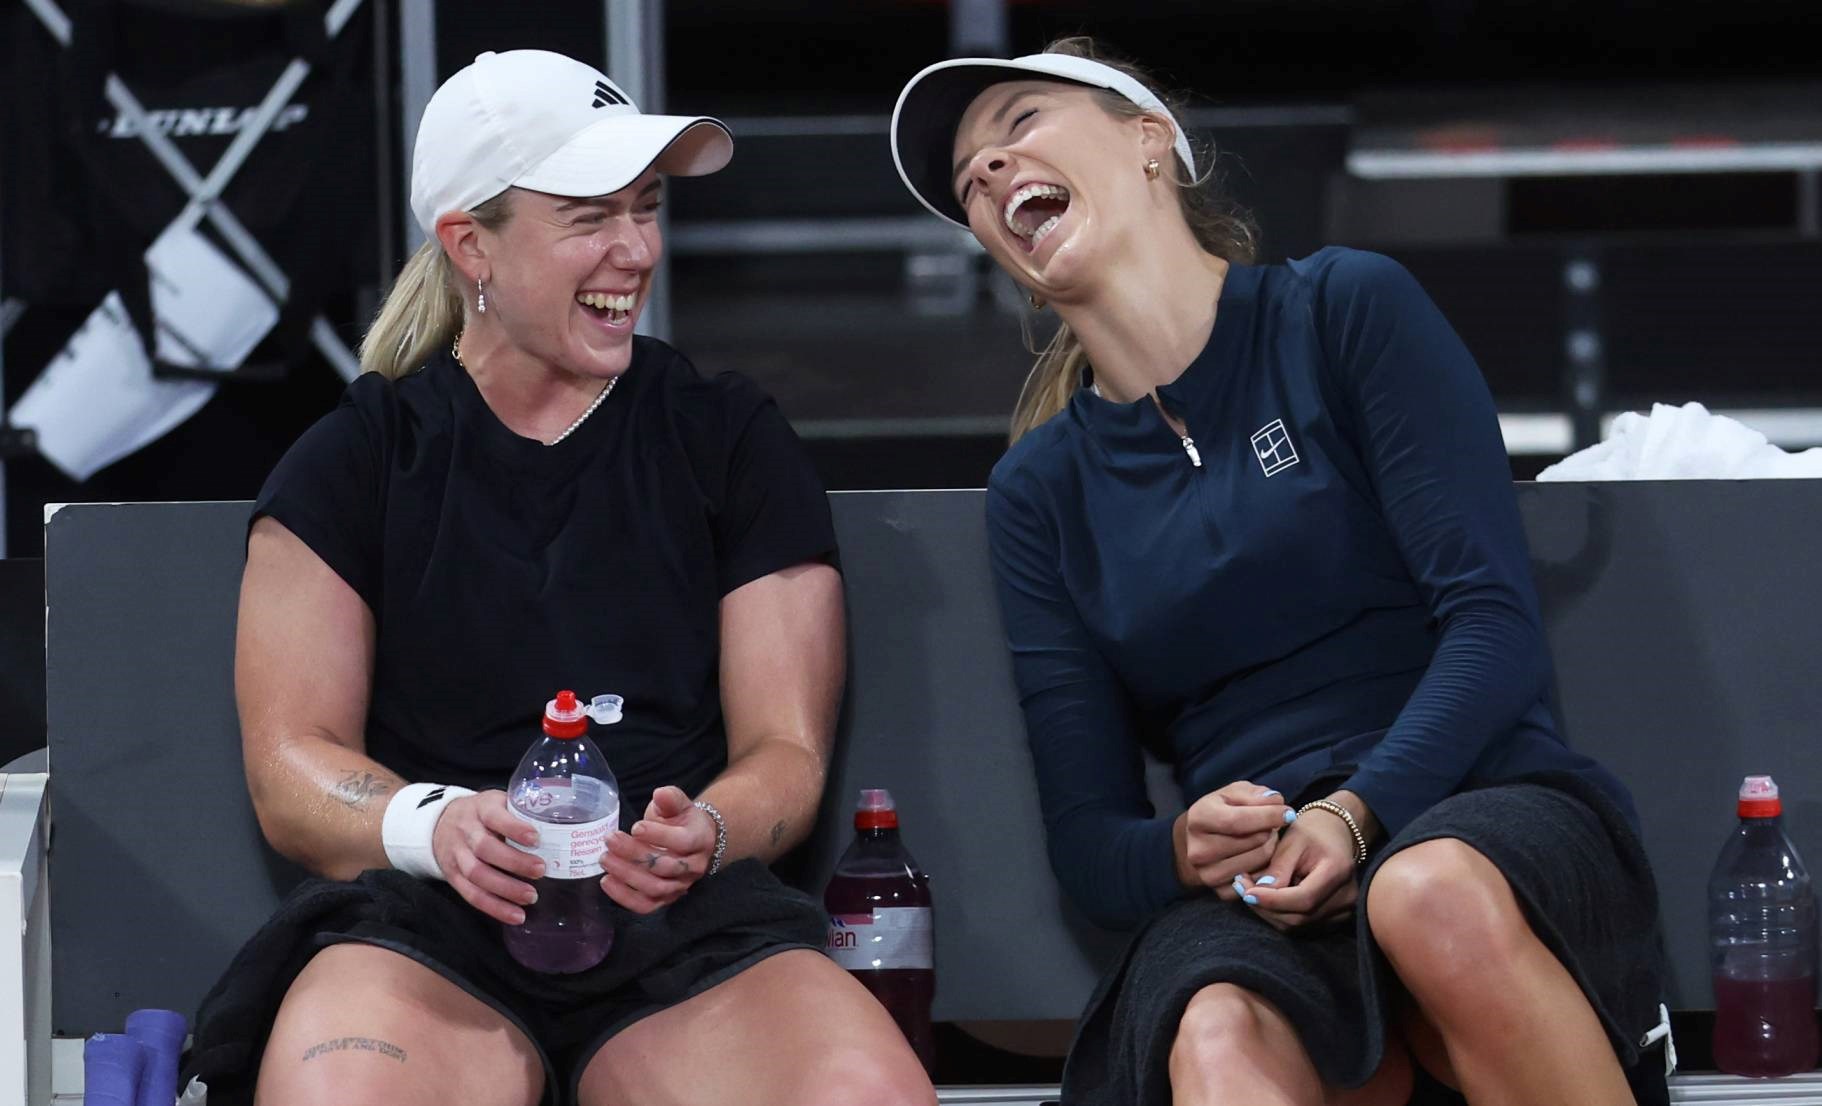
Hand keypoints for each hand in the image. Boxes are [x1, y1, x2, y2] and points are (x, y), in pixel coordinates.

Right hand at [432, 790, 543, 925]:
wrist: (440, 823)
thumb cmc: (483, 814)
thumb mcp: (498, 802)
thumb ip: (521, 812)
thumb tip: (562, 826)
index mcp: (481, 809)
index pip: (495, 817)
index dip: (514, 828)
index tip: (536, 838)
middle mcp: (466, 832)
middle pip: (485, 848)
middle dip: (514, 862)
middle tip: (540, 870)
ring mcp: (457, 855)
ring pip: (477, 874)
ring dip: (505, 889)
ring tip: (531, 897)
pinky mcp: (453, 876)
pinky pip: (471, 895)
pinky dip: (494, 907)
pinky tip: (515, 915)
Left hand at [600, 785, 716, 913]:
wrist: (695, 843)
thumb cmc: (682, 821)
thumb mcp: (679, 805)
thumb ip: (671, 799)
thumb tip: (660, 794)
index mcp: (700, 840)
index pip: (682, 842)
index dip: (659, 836)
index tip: (635, 827)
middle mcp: (693, 867)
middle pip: (665, 866)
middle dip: (635, 854)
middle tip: (610, 839)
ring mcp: (680, 886)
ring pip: (655, 887)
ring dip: (627, 875)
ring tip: (605, 859)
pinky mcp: (666, 900)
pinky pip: (646, 906)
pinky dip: (624, 897)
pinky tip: (606, 881)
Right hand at [1174, 781, 1294, 897]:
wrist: (1201, 840)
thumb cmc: (1223, 810)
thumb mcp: (1234, 793)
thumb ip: (1255, 794)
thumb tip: (1275, 802)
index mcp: (1198, 819)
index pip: (1237, 821)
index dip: (1268, 816)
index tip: (1288, 812)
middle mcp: (1198, 850)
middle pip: (1253, 841)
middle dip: (1271, 830)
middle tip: (1272, 825)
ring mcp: (1207, 874)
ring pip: (1259, 861)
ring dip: (1271, 848)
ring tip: (1265, 838)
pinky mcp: (1220, 892)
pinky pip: (1258, 881)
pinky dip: (1266, 867)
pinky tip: (1259, 855)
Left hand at [1236, 803, 1359, 929]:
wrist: (1335, 833)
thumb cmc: (1311, 832)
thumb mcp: (1291, 841)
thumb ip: (1278, 868)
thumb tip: (1257, 894)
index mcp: (1338, 871)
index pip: (1304, 898)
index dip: (1273, 900)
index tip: (1246, 892)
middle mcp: (1346, 896)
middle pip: (1299, 917)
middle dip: (1265, 907)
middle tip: (1241, 887)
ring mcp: (1343, 911)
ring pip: (1296, 925)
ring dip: (1268, 911)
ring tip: (1250, 889)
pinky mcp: (1333, 918)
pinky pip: (1300, 925)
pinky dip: (1278, 914)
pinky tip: (1266, 897)